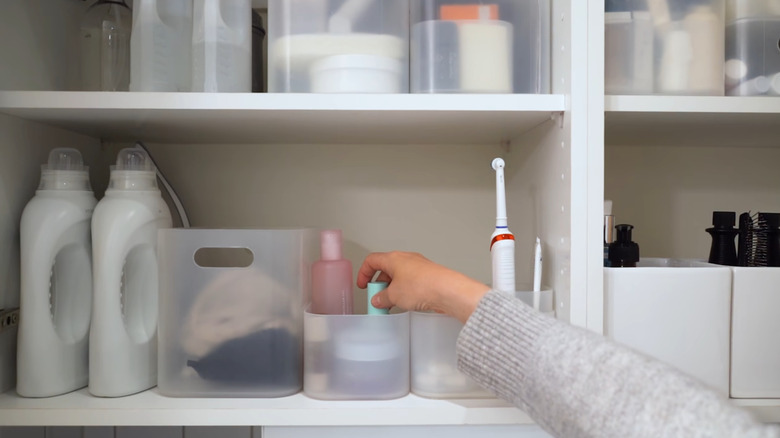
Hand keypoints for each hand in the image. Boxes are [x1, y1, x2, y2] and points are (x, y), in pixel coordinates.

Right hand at [356, 251, 489, 323]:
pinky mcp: (428, 276)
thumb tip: (378, 300)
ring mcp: (418, 267)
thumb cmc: (421, 286)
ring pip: (399, 276)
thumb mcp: (394, 295)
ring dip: (392, 289)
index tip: (363, 285)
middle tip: (377, 297)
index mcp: (394, 258)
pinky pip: (410, 282)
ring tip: (390, 303)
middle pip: (386, 268)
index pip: (372, 261)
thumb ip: (382, 298)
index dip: (364, 273)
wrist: (446, 290)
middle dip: (379, 284)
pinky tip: (405, 303)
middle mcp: (406, 259)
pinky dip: (404, 291)